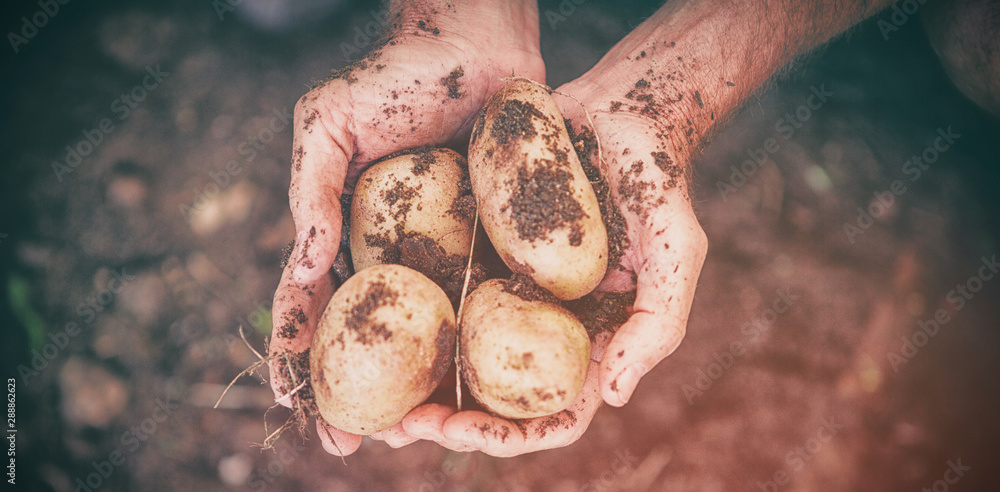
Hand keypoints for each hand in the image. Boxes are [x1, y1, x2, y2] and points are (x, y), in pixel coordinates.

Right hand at [268, 0, 543, 455]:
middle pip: (372, 335)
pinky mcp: (493, 241)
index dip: (299, 357)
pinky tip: (480, 382)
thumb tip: (299, 269)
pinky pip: (486, 297)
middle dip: (358, 393)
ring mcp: (445, 251)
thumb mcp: (329, 125)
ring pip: (429, 331)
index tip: (296, 408)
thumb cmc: (394, 78)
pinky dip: (480, 341)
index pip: (313, 305)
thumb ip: (310, 192)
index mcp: (344, 231)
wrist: (476, 45)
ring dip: (416, 386)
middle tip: (354, 446)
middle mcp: (394, 251)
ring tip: (415, 432)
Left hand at [400, 79, 707, 456]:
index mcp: (590, 341)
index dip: (510, 437)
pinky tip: (368, 325)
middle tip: (399, 426)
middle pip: (493, 399)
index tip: (463, 435)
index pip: (553, 413)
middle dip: (447, 423)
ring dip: (415, 385)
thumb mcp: (676, 249)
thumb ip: (658, 322)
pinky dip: (407, 321)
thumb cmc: (655, 180)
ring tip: (373, 400)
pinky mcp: (478, 253)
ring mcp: (508, 291)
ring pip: (458, 358)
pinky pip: (439, 294)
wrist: (616, 110)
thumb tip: (616, 395)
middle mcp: (544, 326)